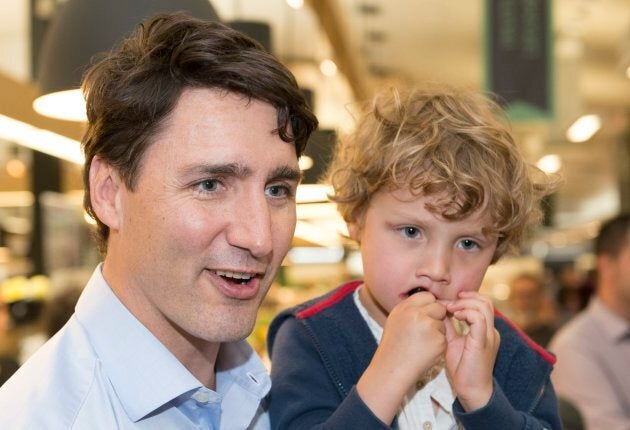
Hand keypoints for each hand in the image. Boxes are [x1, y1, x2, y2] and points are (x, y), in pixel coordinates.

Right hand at [357, 292, 446, 423]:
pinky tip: (426, 351)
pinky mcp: (438, 340)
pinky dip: (438, 344)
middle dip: (436, 317)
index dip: (429, 305)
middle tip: (426, 331)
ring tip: (422, 343)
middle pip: (438, 307)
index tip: (426, 316)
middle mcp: (415, 313)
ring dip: (437, 331)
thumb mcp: (396, 320)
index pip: (426, 296)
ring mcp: (428, 326)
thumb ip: (411, 309)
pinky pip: (444, 337)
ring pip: (443, 322)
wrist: (391, 369)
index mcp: (404, 307)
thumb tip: (430, 301)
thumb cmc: (393, 346)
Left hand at [444, 291, 499, 411]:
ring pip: (484, 306)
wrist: (471, 390)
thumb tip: (440, 311)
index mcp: (485, 331)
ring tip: (450, 308)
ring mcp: (489, 336)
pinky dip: (466, 312)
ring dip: (464, 303)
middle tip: (449, 302)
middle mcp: (490, 331)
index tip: (448, 302)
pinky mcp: (483, 341)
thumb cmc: (462, 369)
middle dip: (467, 297)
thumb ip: (449, 326)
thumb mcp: (453, 342)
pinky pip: (479, 318)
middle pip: (485, 302)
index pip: (482, 305)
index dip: (465, 299)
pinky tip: (455, 316)